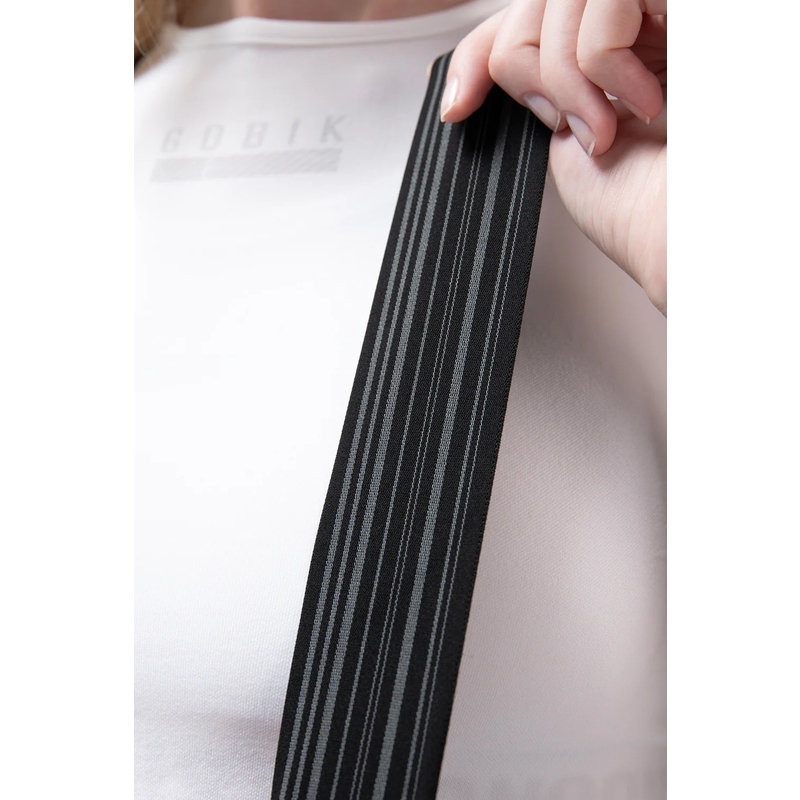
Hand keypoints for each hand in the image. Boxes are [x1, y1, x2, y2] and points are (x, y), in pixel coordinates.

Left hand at [443, 0, 666, 313]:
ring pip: (561, 2)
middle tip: (560, 123)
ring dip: (564, 77)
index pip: (525, 20)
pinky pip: (603, 5)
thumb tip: (501, 66)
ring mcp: (654, 14)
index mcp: (604, 54)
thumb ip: (540, 91)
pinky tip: (639, 102)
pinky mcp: (680, 6)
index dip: (479, 52)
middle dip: (522, 66)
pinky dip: (600, 63)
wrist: (686, 234)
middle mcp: (630, 25)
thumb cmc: (637, 208)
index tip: (458, 104)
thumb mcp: (563, 145)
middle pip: (534, 4)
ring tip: (606, 126)